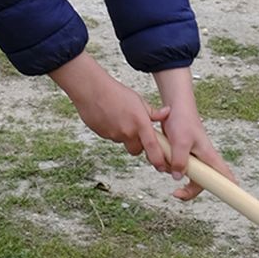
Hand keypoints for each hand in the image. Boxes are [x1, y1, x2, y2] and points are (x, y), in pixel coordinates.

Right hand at [51, 53, 171, 171]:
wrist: (92, 90)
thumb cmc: (116, 92)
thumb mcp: (139, 100)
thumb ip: (153, 112)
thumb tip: (166, 113)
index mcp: (140, 123)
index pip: (153, 147)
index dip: (158, 160)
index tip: (162, 167)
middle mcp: (127, 132)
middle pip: (136, 150)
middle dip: (138, 145)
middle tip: (136, 133)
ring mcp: (114, 135)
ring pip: (123, 142)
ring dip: (124, 136)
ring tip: (120, 118)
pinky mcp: (102, 135)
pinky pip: (111, 137)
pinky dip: (112, 131)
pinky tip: (110, 118)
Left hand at [149, 67, 233, 201]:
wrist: (175, 108)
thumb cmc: (182, 121)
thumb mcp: (180, 141)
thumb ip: (179, 160)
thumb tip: (178, 177)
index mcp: (209, 157)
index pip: (225, 176)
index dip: (230, 189)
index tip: (230, 199)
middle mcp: (202, 160)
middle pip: (200, 184)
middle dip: (187, 190)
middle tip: (176, 193)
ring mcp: (191, 159)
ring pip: (184, 175)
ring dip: (171, 171)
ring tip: (165, 158)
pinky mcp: (181, 156)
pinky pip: (173, 167)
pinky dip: (165, 164)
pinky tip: (161, 154)